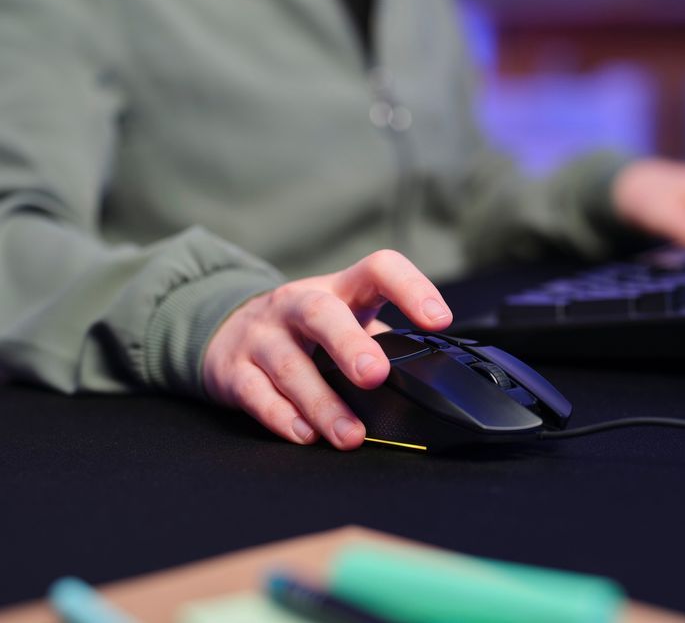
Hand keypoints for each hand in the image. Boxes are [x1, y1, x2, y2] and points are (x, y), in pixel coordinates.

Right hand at [202, 250, 452, 449]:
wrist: (224, 330)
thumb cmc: (305, 331)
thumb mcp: (344, 319)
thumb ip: (380, 342)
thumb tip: (427, 378)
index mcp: (339, 289)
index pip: (377, 269)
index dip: (410, 288)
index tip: (438, 319)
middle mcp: (296, 305)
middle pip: (321, 313)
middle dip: (348, 344)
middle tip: (375, 374)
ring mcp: (261, 335)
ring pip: (288, 364)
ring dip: (321, 402)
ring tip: (349, 434)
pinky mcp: (233, 370)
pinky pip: (256, 394)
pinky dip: (281, 417)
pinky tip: (305, 434)